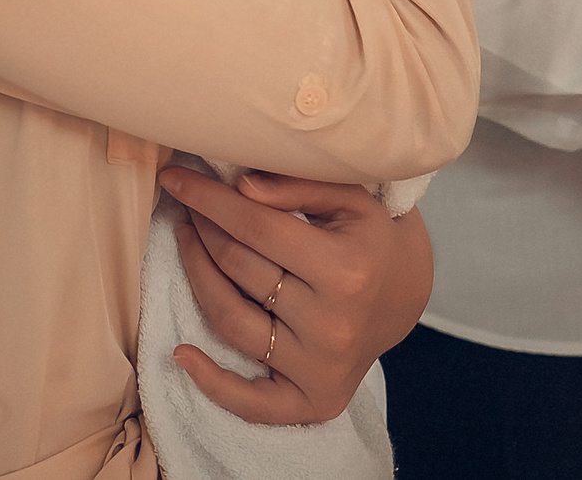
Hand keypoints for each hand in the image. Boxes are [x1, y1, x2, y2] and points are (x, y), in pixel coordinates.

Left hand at [163, 164, 431, 425]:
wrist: (406, 297)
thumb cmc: (371, 238)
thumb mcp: (349, 198)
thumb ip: (296, 185)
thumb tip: (240, 187)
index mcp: (346, 270)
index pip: (254, 228)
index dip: (207, 199)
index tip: (175, 178)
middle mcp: (333, 324)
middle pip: (237, 269)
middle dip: (201, 228)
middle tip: (187, 205)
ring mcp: (321, 367)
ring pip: (231, 321)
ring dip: (195, 276)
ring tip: (185, 241)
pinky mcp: (314, 401)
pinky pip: (252, 403)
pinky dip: (211, 383)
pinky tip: (181, 354)